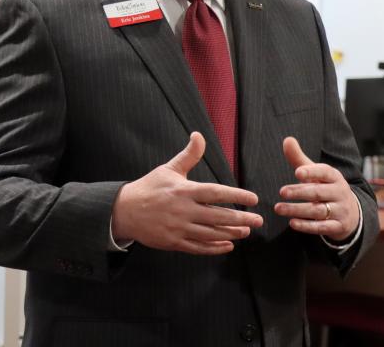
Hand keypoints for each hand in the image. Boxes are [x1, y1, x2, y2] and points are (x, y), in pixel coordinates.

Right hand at [111, 132, 262, 254]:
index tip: (253, 198)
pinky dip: (215, 248)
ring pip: (211, 234)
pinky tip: (228, 245)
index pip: (215, 193)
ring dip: (231, 233)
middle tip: (258, 220)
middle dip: (241, 219)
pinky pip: (199, 247)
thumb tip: (199, 135)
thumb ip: (188, 155)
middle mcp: (183, 210)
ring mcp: (178, 228)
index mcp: (183, 190)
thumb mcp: (168, 169)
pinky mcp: (174, 242)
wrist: (125, 210)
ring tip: (246, 232)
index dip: (236, 195)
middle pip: (217, 216)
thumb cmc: (149, 188)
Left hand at [275, 136, 359, 240]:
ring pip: (318, 211)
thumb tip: (287, 139)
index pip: (325, 172)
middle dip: (299, 192)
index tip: (297, 172)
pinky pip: (322, 228)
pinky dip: (307, 226)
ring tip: (278, 208)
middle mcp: (339, 193)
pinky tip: (292, 223)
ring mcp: (341, 211)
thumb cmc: (325, 187)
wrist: (351, 213)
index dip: (312, 172)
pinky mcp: (338, 227)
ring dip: (297, 210)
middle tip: (281, 192)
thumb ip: (299, 159)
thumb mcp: (315, 173)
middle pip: (318, 192)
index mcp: (334, 177)